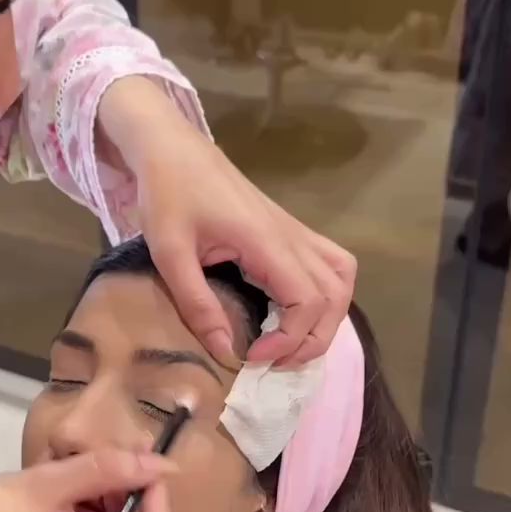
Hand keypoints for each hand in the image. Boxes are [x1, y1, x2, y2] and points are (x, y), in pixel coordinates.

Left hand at [98, 78, 356, 366]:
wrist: (172, 148)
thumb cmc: (168, 195)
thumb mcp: (170, 253)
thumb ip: (197, 305)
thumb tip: (225, 352)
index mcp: (266, 242)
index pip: (308, 301)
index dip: (289, 340)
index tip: (253, 357)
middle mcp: (292, 236)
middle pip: (335, 297)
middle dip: (312, 340)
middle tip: (273, 363)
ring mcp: (295, 231)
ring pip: (342, 280)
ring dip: (327, 319)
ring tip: (291, 345)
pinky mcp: (290, 231)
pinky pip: (331, 265)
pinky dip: (327, 296)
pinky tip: (296, 314)